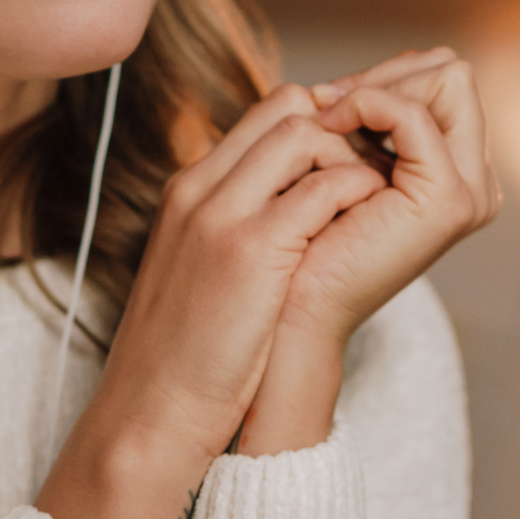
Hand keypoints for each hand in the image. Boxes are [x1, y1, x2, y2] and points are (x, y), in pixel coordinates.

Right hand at [36, 83, 385, 518]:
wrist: (149, 412)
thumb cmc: (182, 358)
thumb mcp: (198, 274)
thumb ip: (233, 232)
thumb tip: (292, 218)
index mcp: (188, 192)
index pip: (262, 116)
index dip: (315, 130)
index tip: (344, 169)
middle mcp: (200, 189)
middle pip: (285, 106)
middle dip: (340, 131)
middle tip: (369, 176)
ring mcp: (221, 214)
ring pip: (305, 133)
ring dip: (349, 161)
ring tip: (369, 205)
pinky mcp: (250, 249)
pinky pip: (323, 189)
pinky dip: (356, 197)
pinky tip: (367, 228)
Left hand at [238, 48, 500, 455]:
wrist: (288, 312)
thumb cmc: (299, 243)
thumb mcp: (337, 169)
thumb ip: (361, 126)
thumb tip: (353, 79)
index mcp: (456, 175)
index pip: (443, 81)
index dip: (385, 75)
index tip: (327, 100)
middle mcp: (476, 182)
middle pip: (453, 72)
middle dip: (386, 74)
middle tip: (325, 102)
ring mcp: (470, 191)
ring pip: (448, 78)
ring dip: (375, 85)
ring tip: (324, 115)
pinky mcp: (447, 199)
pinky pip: (414, 113)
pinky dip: (368, 102)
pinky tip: (328, 125)